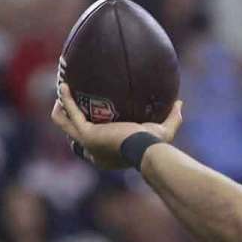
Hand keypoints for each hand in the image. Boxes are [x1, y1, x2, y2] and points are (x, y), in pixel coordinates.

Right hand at [50, 83, 183, 168]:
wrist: (147, 149)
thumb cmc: (155, 145)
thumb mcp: (164, 131)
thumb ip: (172, 118)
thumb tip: (179, 103)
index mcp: (107, 155)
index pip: (91, 145)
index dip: (87, 130)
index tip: (89, 112)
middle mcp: (93, 152)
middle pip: (73, 134)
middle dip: (68, 117)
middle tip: (69, 98)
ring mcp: (87, 144)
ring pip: (65, 124)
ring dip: (61, 108)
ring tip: (63, 89)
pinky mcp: (86, 134)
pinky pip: (70, 114)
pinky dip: (66, 100)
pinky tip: (64, 86)